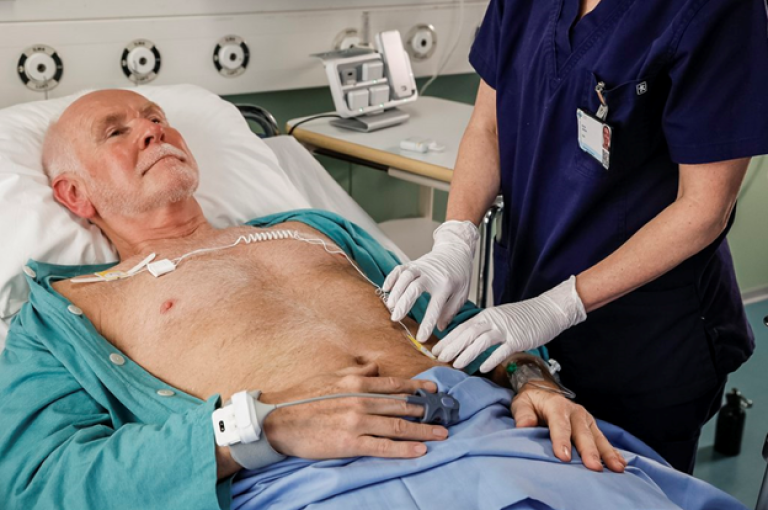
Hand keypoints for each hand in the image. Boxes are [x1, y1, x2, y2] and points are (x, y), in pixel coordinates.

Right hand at [261, 363, 448, 459]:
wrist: (277, 420)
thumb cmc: (301, 397)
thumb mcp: (329, 376)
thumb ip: (355, 371)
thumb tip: (374, 367)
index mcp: (356, 382)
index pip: (394, 384)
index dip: (417, 387)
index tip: (434, 390)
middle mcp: (360, 399)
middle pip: (401, 405)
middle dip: (426, 410)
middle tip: (445, 414)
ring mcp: (357, 422)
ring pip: (397, 425)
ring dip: (423, 429)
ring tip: (441, 433)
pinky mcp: (350, 442)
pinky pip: (383, 446)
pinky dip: (404, 448)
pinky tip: (420, 449)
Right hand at [383, 220, 478, 342]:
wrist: (456, 249)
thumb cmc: (460, 274)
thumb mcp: (462, 293)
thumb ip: (451, 311)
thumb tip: (440, 328)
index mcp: (446, 285)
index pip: (435, 307)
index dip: (427, 323)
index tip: (421, 338)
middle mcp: (432, 275)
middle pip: (415, 288)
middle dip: (404, 304)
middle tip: (395, 318)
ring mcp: (421, 267)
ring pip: (405, 277)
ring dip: (396, 291)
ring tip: (390, 306)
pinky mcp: (413, 263)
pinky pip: (400, 268)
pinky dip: (391, 277)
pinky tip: (386, 289)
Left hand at [432, 276, 586, 371]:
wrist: (548, 310)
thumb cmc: (524, 317)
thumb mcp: (500, 318)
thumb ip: (485, 328)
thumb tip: (468, 341)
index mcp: (487, 316)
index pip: (462, 327)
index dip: (448, 339)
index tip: (435, 349)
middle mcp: (493, 321)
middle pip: (467, 333)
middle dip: (451, 347)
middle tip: (438, 358)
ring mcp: (506, 329)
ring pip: (481, 341)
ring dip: (467, 353)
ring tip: (456, 364)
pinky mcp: (518, 338)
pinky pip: (502, 350)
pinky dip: (491, 359)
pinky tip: (483, 368)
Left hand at [512, 381, 626, 472]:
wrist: (543, 392)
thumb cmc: (532, 402)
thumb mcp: (522, 403)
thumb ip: (523, 414)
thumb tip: (524, 426)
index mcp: (556, 406)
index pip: (560, 425)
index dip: (562, 441)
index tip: (564, 457)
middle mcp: (575, 411)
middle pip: (582, 433)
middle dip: (589, 451)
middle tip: (593, 467)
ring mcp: (586, 419)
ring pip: (597, 437)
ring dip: (607, 453)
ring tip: (617, 468)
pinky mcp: (592, 426)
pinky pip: (603, 440)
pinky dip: (613, 452)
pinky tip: (621, 463)